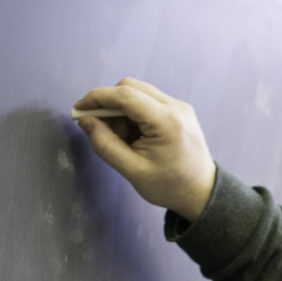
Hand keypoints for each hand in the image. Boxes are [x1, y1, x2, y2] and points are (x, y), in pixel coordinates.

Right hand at [74, 77, 215, 221]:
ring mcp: (180, 107)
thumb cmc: (171, 186)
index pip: (125, 95)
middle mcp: (177, 108)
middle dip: (109, 104)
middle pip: (131, 87)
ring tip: (123, 140)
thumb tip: (86, 121)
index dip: (97, 98)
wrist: (202, 193)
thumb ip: (105, 144)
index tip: (80, 109)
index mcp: (168, 122)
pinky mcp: (179, 112)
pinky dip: (134, 114)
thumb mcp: (133, 171)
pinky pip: (148, 102)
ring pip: (138, 93)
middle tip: (100, 129)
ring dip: (121, 111)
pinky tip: (134, 137)